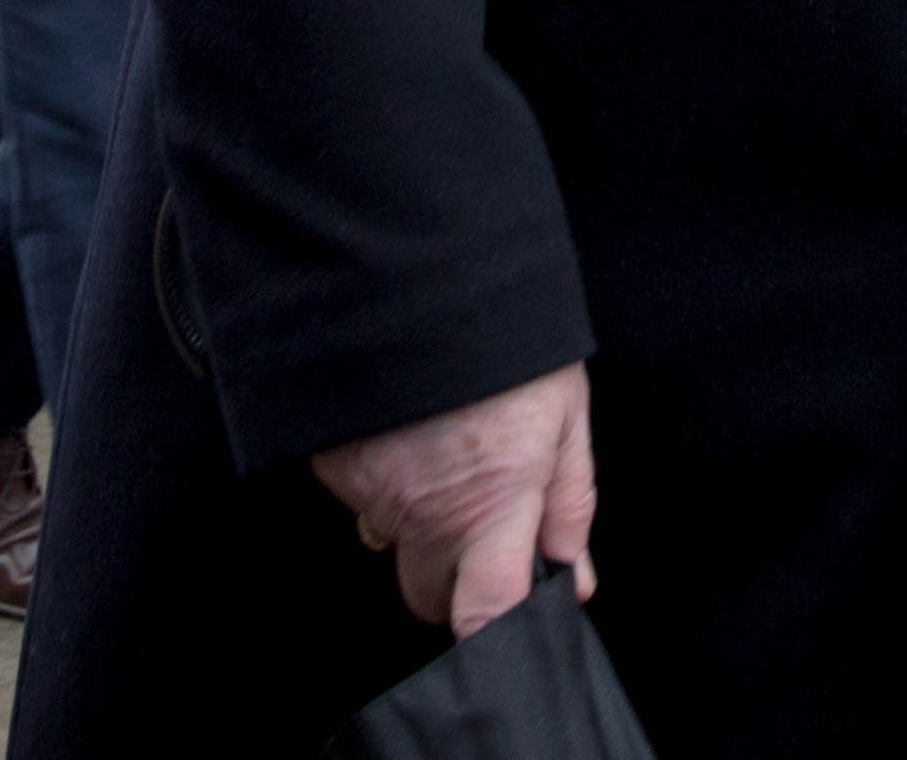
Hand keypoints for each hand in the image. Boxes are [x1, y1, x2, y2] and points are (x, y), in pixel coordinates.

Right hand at [313, 362, 592, 641]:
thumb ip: (570, 502)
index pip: (488, 612)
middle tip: (481, 520)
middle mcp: (423, 511)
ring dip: (417, 520)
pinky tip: (408, 429)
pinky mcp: (331, 466)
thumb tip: (575, 575)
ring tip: (444, 451)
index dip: (497, 640)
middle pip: (429, 596)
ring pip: (391, 544)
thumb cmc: (504, 337)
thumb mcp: (564, 412)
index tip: (506, 638)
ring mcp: (370, 491)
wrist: (411, 266)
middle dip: (454, 579)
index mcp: (494, 501)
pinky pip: (359, 499)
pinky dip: (384, 478)